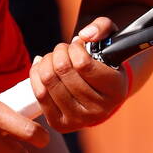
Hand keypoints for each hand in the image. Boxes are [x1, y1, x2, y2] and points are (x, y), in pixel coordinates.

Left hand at [27, 17, 129, 131]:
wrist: (100, 91)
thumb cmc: (105, 60)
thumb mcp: (111, 38)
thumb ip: (102, 27)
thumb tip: (84, 35)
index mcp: (116, 90)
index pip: (83, 64)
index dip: (74, 48)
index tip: (77, 44)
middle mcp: (100, 109)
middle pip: (62, 71)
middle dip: (59, 52)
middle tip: (64, 49)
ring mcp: (79, 120)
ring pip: (49, 81)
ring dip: (47, 61)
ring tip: (55, 57)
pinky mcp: (61, 124)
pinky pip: (39, 94)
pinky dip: (36, 74)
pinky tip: (43, 66)